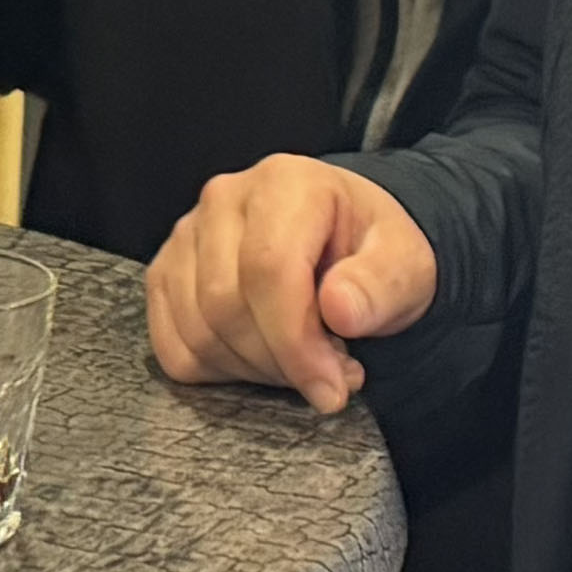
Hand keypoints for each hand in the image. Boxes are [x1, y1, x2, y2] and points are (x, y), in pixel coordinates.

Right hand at [145, 156, 433, 412]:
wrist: (346, 240)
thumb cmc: (373, 251)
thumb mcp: (405, 264)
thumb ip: (381, 285)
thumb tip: (340, 310)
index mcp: (285, 184)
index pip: (268, 269)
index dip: (295, 341)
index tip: (330, 387)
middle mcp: (224, 201)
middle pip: (226, 304)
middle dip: (280, 362)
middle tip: (328, 376)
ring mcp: (186, 237)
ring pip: (197, 331)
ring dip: (253, 370)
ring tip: (302, 363)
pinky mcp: (166, 274)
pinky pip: (172, 346)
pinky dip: (218, 371)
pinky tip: (262, 360)